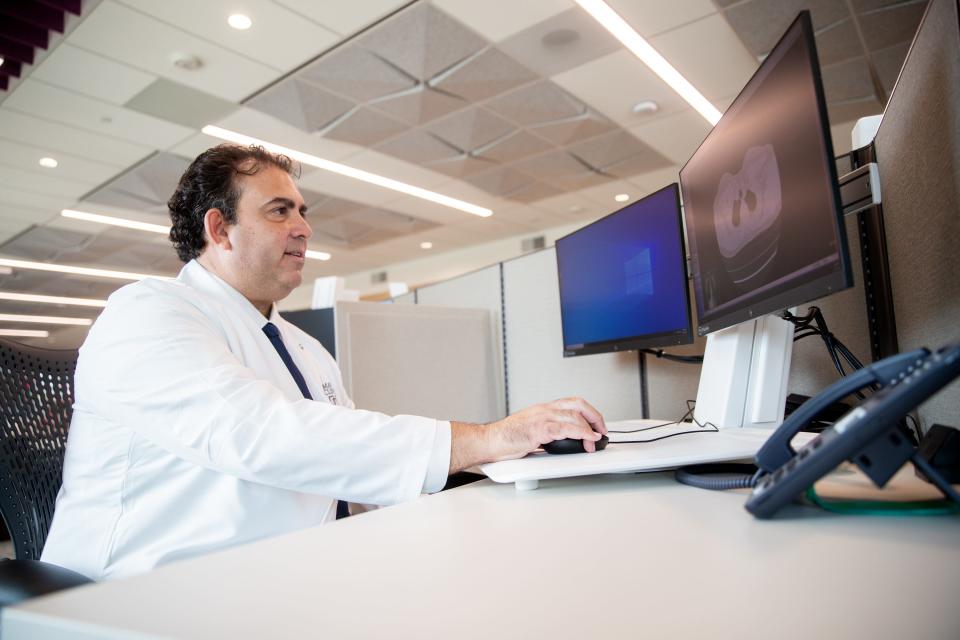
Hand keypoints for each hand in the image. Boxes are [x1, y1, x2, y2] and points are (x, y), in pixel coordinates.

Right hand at [449, 398, 606, 471]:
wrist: (490, 441)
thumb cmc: (506, 438)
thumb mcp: (531, 431)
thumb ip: (548, 434)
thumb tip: (564, 442)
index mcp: (543, 408)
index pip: (572, 403)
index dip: (589, 412)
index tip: (597, 424)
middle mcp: (544, 409)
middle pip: (578, 404)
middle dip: (595, 416)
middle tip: (603, 430)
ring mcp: (542, 417)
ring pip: (575, 415)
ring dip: (590, 428)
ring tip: (596, 440)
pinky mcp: (539, 429)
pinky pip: (566, 428)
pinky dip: (582, 433)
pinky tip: (588, 439)